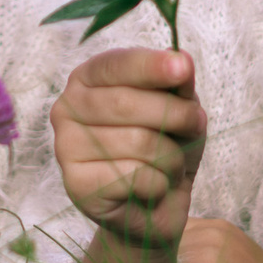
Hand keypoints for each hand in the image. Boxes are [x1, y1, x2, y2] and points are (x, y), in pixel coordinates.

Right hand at [51, 47, 204, 247]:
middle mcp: (67, 107)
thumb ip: (178, 83)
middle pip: (127, 103)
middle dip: (176, 115)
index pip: (117, 64)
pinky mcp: (76, 185)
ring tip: (170, 164)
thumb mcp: (180, 108)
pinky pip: (135, 176)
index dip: (151, 66)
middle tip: (196, 126)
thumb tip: (182, 57)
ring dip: (172, 156)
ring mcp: (65, 146)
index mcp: (87, 78)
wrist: (155, 205)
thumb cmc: (164, 146)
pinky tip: (153, 187)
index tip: (183, 68)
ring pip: (138, 142)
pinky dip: (160, 184)